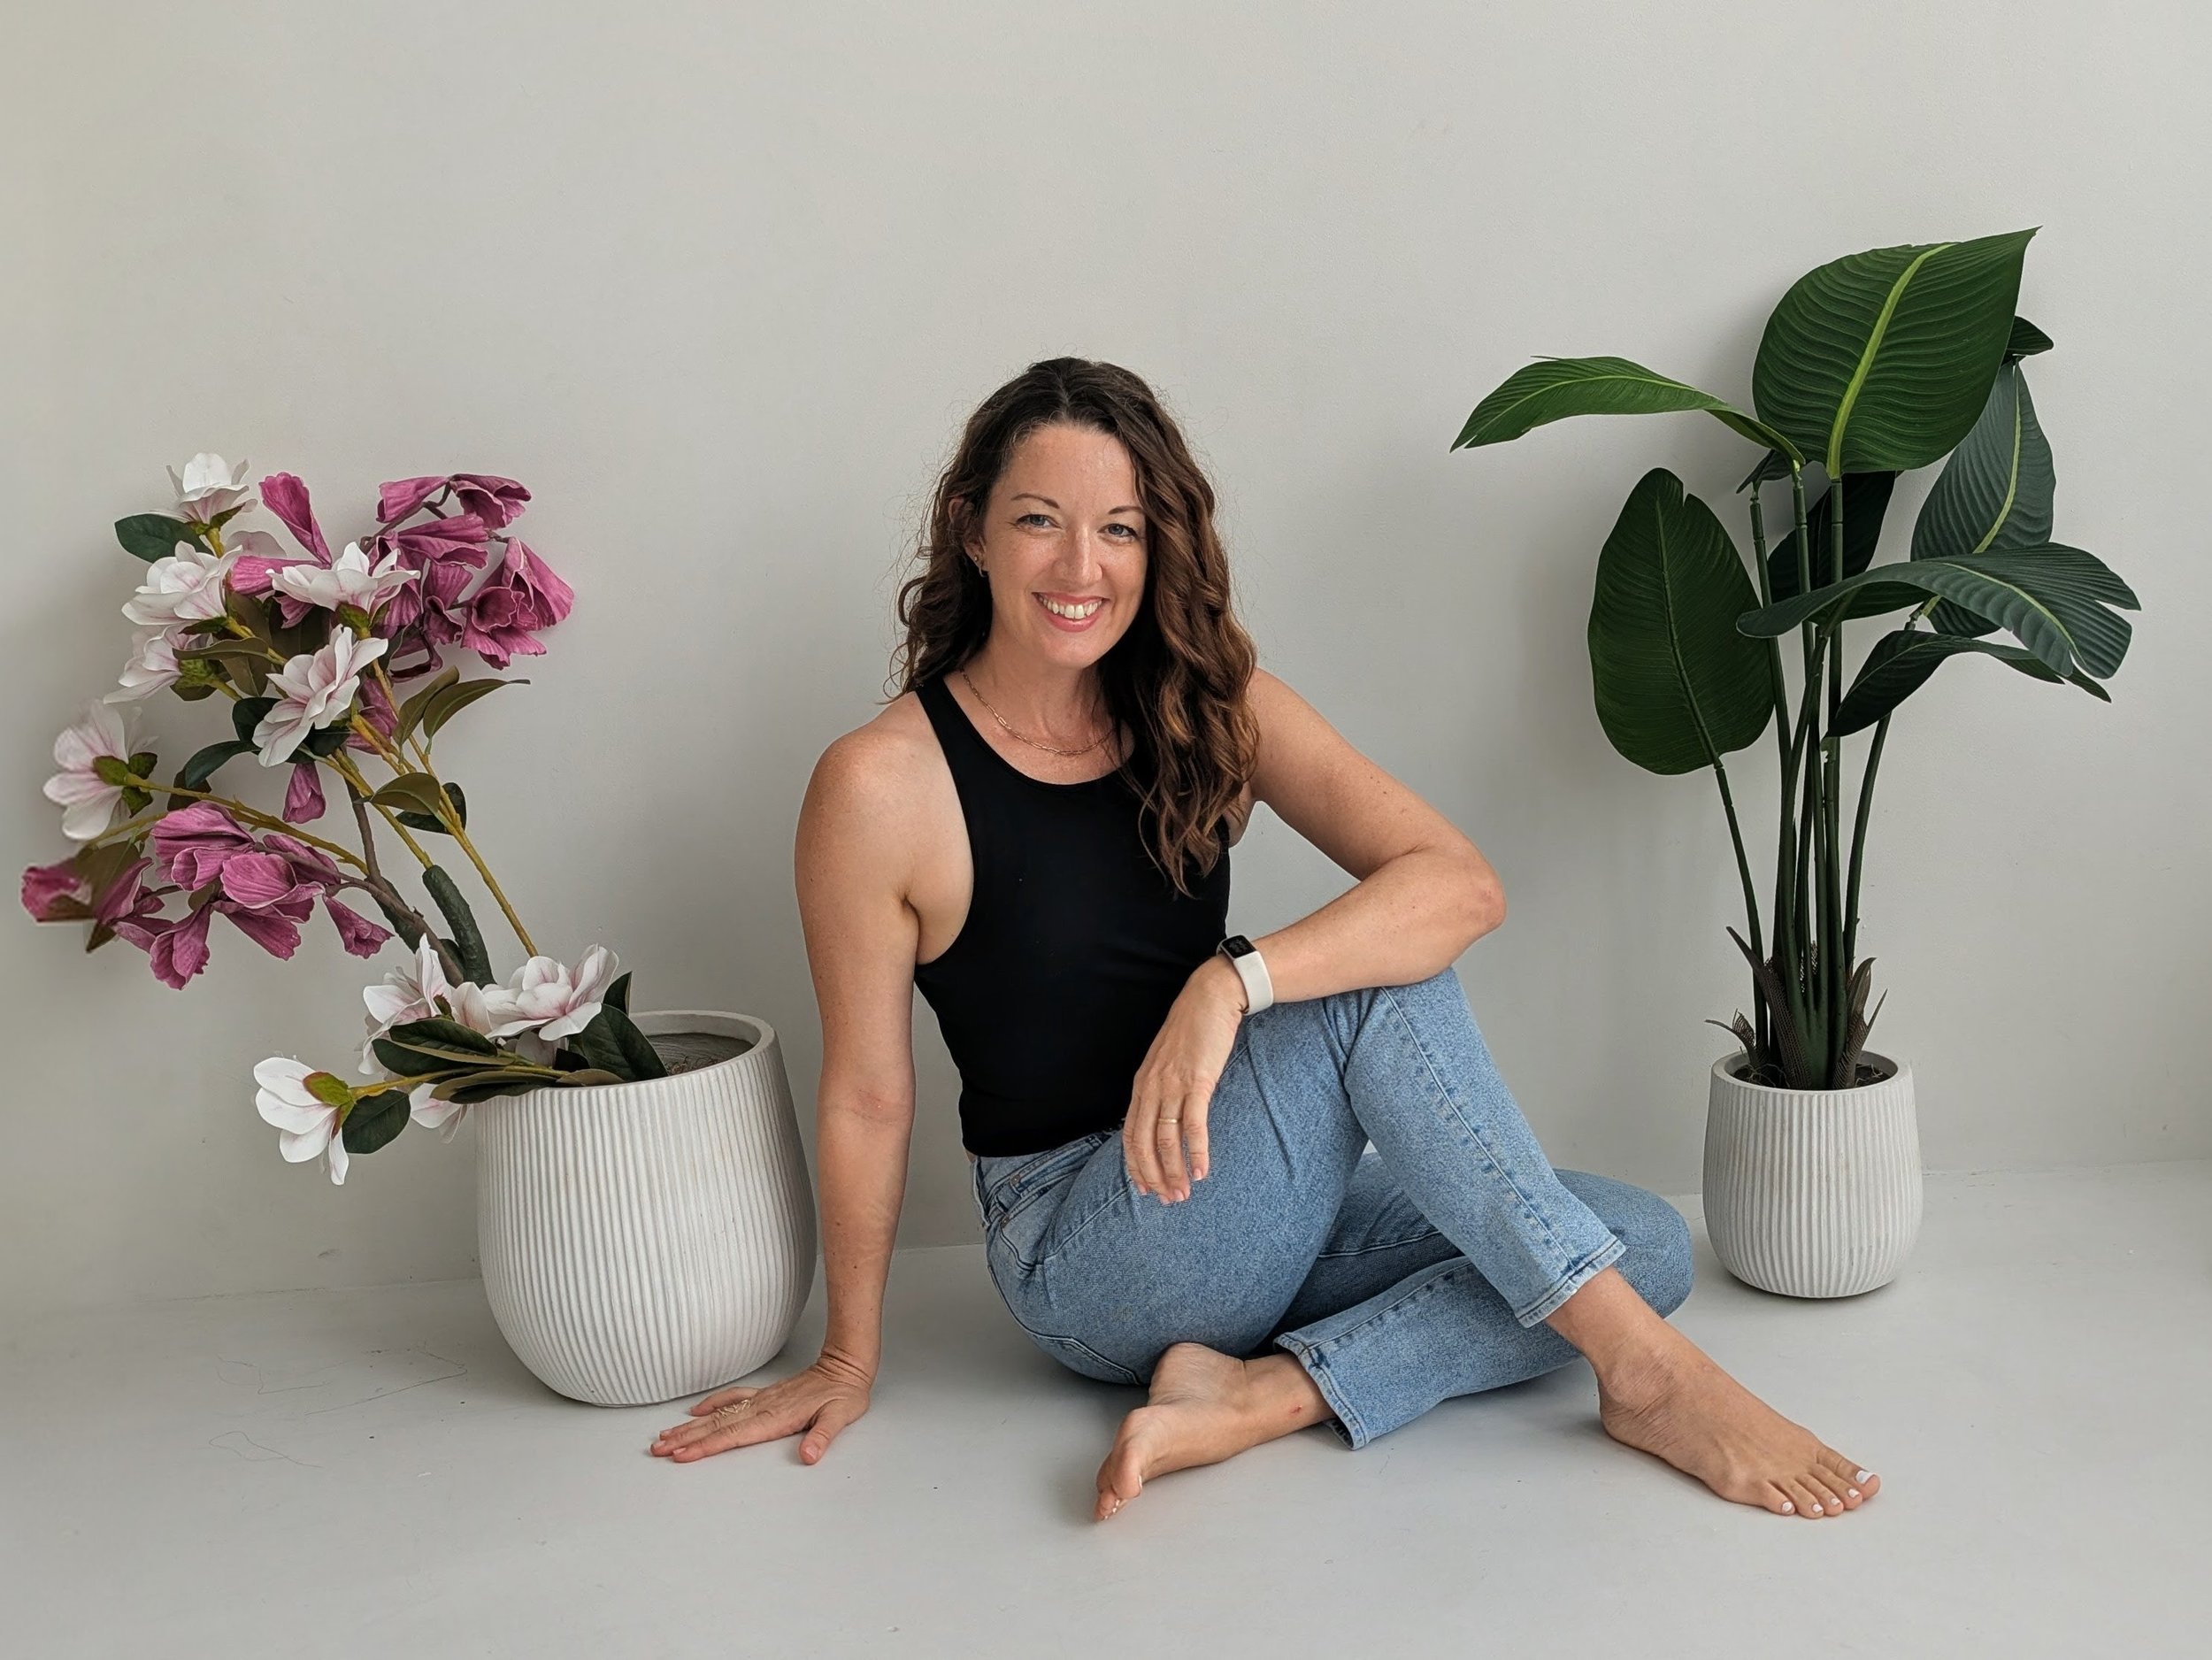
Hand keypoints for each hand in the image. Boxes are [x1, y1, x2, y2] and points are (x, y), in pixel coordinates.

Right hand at [649, 1348, 873, 1463]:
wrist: (847, 1366)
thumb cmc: (844, 1395)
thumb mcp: (840, 1418)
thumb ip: (823, 1437)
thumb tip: (809, 1456)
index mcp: (776, 1417)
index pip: (733, 1435)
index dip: (706, 1446)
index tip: (681, 1454)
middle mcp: (762, 1408)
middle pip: (717, 1426)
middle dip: (686, 1438)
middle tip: (658, 1448)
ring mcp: (761, 1400)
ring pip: (718, 1415)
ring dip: (690, 1426)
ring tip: (665, 1435)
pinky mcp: (764, 1395)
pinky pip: (731, 1399)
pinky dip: (711, 1406)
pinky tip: (695, 1412)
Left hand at [1123, 955, 1245, 1203]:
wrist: (1211, 997)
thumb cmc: (1193, 1030)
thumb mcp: (1168, 1061)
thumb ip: (1162, 1087)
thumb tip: (1167, 1116)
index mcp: (1142, 1084)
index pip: (1129, 1134)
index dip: (1135, 1164)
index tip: (1143, 1188)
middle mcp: (1151, 1087)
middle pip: (1143, 1142)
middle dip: (1154, 1175)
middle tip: (1166, 1200)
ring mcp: (1173, 1084)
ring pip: (1165, 1139)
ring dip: (1174, 1170)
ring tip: (1184, 1193)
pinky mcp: (1198, 1081)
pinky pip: (1193, 1124)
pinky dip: (1197, 1151)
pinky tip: (1202, 1170)